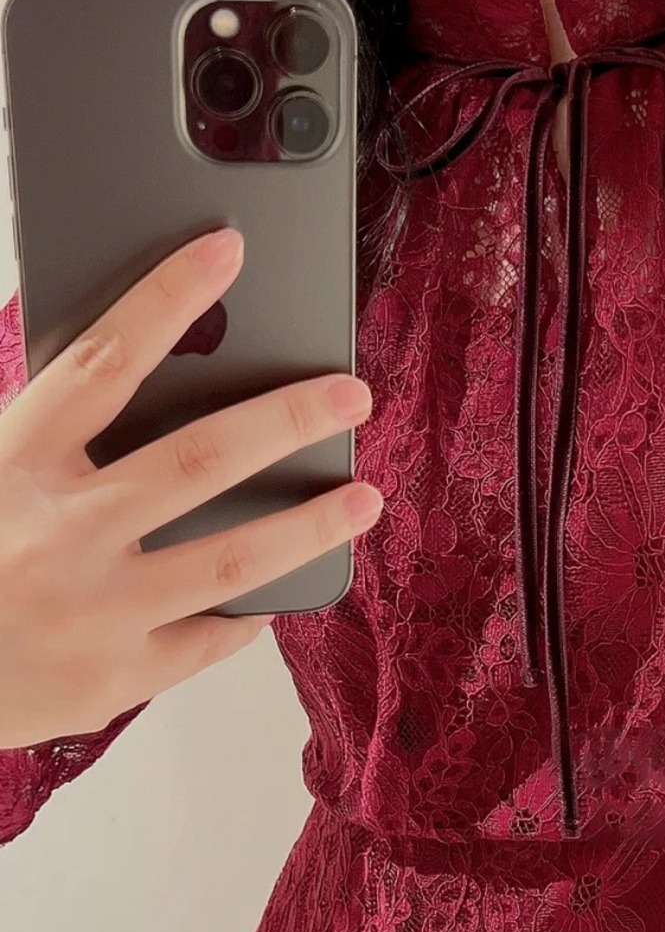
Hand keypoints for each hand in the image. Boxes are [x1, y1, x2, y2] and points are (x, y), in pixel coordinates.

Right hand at [0, 226, 383, 748]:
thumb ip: (51, 438)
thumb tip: (138, 375)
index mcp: (14, 466)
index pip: (103, 362)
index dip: (167, 299)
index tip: (226, 252)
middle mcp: (62, 534)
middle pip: (200, 458)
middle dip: (287, 418)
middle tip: (350, 394)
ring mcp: (95, 611)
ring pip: (233, 557)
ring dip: (310, 525)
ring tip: (364, 498)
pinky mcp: (116, 679)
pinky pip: (210, 637)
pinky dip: (250, 608)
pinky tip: (282, 589)